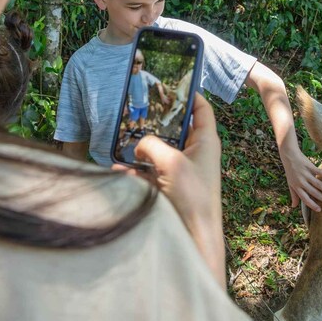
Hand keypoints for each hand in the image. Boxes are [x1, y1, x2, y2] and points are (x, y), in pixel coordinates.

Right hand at [113, 95, 224, 285]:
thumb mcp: (171, 161)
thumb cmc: (193, 196)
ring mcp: (182, 171)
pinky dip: (134, 171)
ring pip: (159, 151)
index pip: (202, 108)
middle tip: (137, 110)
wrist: (195, 237)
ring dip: (140, 148)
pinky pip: (149, 173)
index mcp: (205, 141)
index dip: (189, 94)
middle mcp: (195, 153)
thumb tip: (138, 145)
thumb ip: (151, 145)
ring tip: (121, 140)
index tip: (170, 84)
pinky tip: (115, 171)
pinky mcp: (169, 188)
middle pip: (176, 128)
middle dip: (156, 121)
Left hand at [280, 145, 321, 212]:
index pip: (305, 199)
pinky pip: (319, 172)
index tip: (319, 210)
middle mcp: (301, 182)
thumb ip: (293, 195)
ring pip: (318, 184)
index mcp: (296, 187)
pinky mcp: (310, 166)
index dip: (312, 205)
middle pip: (314, 192)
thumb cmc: (290, 171)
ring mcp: (306, 174)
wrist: (289, 156)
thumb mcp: (290, 184)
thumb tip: (293, 206)